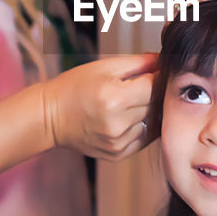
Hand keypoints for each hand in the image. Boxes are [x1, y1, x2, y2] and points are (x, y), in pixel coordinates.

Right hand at [40, 53, 156, 159]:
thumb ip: (140, 62)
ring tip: (130, 103)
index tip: (155, 71)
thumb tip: (166, 60)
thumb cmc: (75, 87)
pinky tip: (127, 118)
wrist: (50, 117)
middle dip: (154, 93)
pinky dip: (142, 127)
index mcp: (115, 98)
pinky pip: (144, 139)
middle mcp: (118, 124)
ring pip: (153, 123)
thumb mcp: (105, 66)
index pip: (156, 86)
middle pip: (156, 105)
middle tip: (142, 86)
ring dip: (149, 112)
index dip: (158, 76)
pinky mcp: (118, 154)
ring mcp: (118, 143)